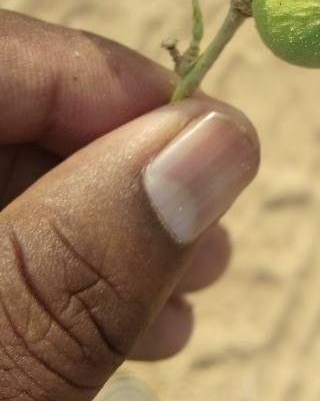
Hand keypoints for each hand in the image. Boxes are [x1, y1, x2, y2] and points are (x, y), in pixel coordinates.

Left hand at [0, 10, 259, 400]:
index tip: (208, 133)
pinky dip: (68, 269)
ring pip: (13, 177)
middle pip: (12, 109)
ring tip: (191, 286)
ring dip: (114, 223)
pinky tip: (129, 320)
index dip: (107, 80)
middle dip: (128, 165)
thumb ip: (82, 262)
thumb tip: (216, 140)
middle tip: (214, 223)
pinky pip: (4, 241)